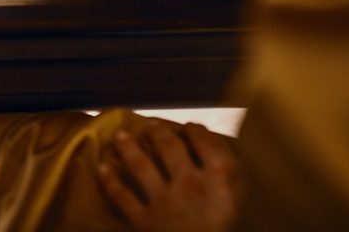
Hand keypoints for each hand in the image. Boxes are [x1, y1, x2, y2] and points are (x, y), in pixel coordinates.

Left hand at [97, 123, 240, 231]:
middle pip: (168, 145)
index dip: (195, 129)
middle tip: (151, 126)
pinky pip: (121, 196)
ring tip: (121, 137)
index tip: (190, 127)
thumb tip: (222, 150)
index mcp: (223, 178)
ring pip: (139, 163)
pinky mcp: (145, 222)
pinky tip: (102, 167)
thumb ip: (233, 176)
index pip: (204, 139)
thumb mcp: (246, 204)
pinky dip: (110, 180)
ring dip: (128, 147)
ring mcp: (165, 202)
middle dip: (158, 131)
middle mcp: (191, 184)